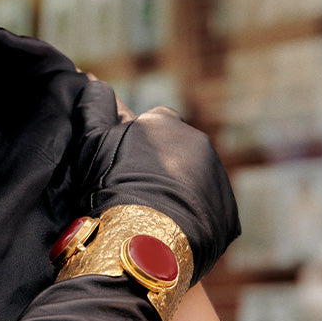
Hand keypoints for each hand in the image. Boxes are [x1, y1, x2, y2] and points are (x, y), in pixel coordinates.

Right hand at [69, 79, 239, 281]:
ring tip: (154, 219)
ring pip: (196, 183)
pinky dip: (195, 221)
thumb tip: (92, 81)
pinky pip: (210, 214)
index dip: (135, 145)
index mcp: (166, 122)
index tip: (121, 167)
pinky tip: (172, 235)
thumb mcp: (93, 143)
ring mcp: (218, 181)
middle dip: (161, 168)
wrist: (143, 239)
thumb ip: (94, 108)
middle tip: (136, 194)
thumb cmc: (112, 185)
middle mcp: (200, 145)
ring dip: (180, 194)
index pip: (152, 124)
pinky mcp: (229, 216)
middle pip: (178, 153)